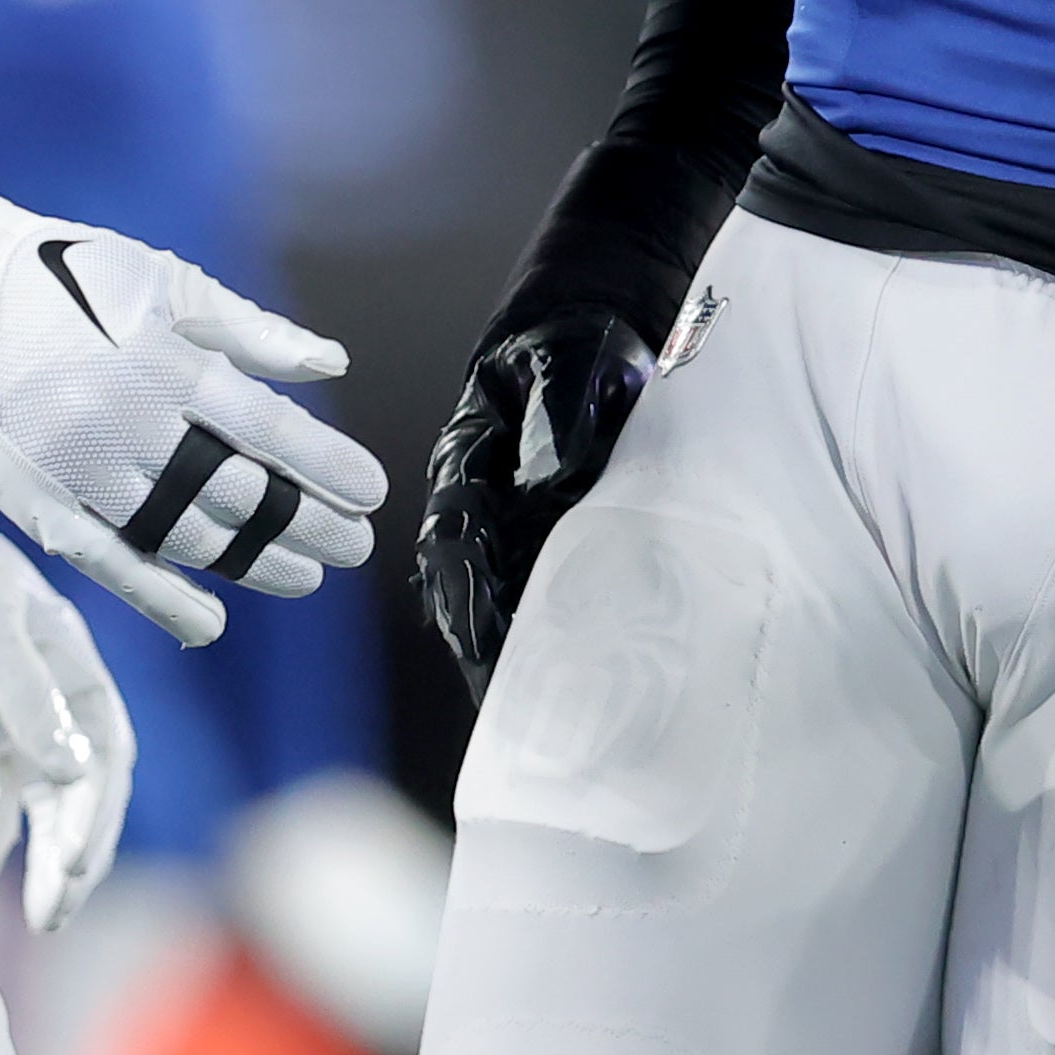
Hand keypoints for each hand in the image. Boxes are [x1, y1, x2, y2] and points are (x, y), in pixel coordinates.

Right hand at [0, 105, 384, 637]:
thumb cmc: (66, 276)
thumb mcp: (166, 280)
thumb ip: (254, 331)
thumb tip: (335, 366)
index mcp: (164, 361)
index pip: (266, 430)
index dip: (325, 467)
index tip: (371, 492)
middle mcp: (125, 422)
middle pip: (235, 493)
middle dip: (305, 525)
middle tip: (354, 546)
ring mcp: (77, 470)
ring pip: (182, 535)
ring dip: (251, 562)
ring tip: (305, 575)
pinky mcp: (36, 503)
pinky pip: (108, 563)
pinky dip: (160, 598)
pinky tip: (208, 621)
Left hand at [0, 445, 133, 930]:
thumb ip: (27, 699)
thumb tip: (75, 775)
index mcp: (69, 660)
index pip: (106, 748)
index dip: (99, 811)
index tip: (72, 864)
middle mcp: (48, 695)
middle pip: (81, 786)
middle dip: (76, 849)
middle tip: (54, 910)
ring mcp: (3, 719)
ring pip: (42, 803)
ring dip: (42, 856)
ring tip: (37, 918)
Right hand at [414, 305, 652, 700]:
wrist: (601, 336)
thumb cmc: (576, 346)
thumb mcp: (567, 363)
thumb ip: (558, 412)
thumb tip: (548, 479)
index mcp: (465, 463)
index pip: (453, 541)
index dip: (465, 595)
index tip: (479, 642)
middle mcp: (482, 509)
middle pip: (473, 592)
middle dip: (488, 653)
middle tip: (510, 711)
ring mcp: (516, 530)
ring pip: (509, 603)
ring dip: (524, 658)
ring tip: (550, 718)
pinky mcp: (557, 543)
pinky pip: (553, 598)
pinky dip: (564, 640)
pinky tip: (589, 683)